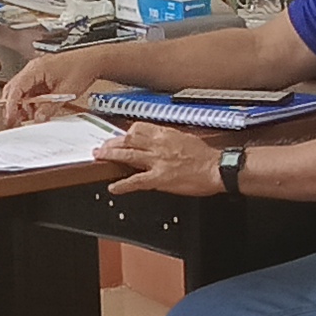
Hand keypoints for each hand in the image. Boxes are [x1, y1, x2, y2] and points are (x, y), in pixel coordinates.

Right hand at [0, 48, 113, 121]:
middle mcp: (33, 69)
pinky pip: (30, 92)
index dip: (10, 104)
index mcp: (36, 69)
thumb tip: (38, 119)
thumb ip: (50, 107)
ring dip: (22, 106)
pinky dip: (30, 103)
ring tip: (28, 118)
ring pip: (21, 92)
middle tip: (14, 121)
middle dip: (12, 106)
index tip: (10, 117)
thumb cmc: (81, 68)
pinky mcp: (41, 78)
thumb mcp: (66, 92)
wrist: (92, 61)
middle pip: (14, 89)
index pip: (16, 87)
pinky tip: (36, 111)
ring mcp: (36, 73)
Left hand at [98, 125, 226, 199]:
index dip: (126, 132)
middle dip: (112, 142)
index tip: (120, 136)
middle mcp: (158, 145)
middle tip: (102, 146)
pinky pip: (136, 181)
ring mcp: (157, 161)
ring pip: (127, 155)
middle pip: (129, 139)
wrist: (216, 169)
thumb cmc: (206, 157)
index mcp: (166, 134)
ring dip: (110, 156)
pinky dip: (122, 185)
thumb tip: (160, 139)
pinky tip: (113, 187)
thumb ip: (170, 139)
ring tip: (99, 157)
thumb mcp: (186, 139)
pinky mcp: (159, 178)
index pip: (139, 128)